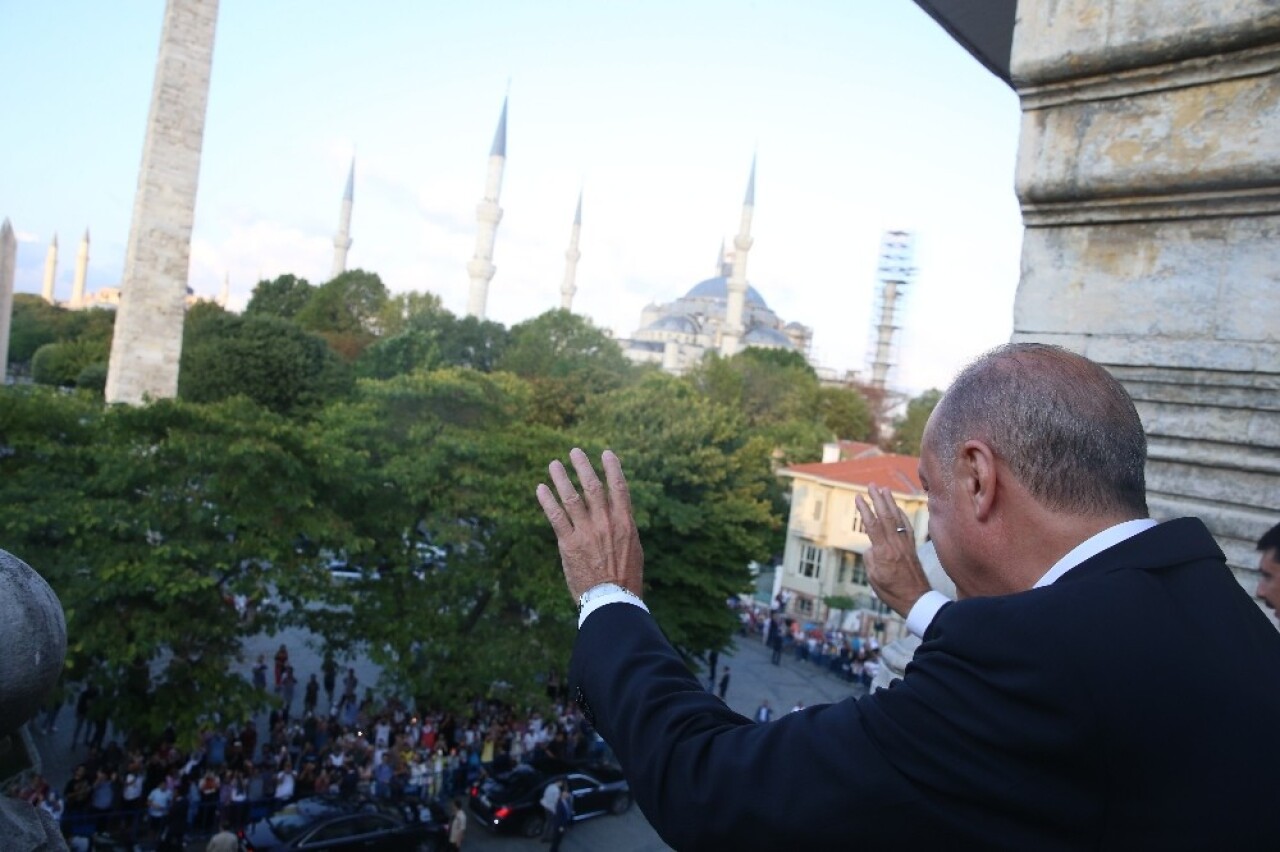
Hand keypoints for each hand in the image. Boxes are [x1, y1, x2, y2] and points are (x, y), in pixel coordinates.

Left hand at [536, 448, 643, 602]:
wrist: (611, 599)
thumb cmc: (626, 577)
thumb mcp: (634, 548)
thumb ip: (624, 527)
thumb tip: (620, 514)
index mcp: (625, 522)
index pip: (619, 488)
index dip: (612, 468)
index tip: (606, 453)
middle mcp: (605, 522)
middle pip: (592, 487)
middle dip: (583, 466)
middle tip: (574, 452)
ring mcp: (586, 532)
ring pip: (571, 498)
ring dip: (561, 478)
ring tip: (554, 465)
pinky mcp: (569, 544)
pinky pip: (555, 516)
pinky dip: (547, 500)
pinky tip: (541, 489)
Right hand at [854, 484, 930, 616]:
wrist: (917, 600)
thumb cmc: (892, 592)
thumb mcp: (873, 578)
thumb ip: (870, 558)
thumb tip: (871, 546)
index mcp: (883, 552)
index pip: (872, 525)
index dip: (865, 509)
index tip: (858, 497)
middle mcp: (895, 545)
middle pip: (885, 516)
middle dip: (877, 499)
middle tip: (871, 485)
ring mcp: (905, 545)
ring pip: (897, 518)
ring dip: (890, 502)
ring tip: (884, 489)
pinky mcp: (911, 547)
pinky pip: (907, 526)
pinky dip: (901, 514)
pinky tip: (897, 508)